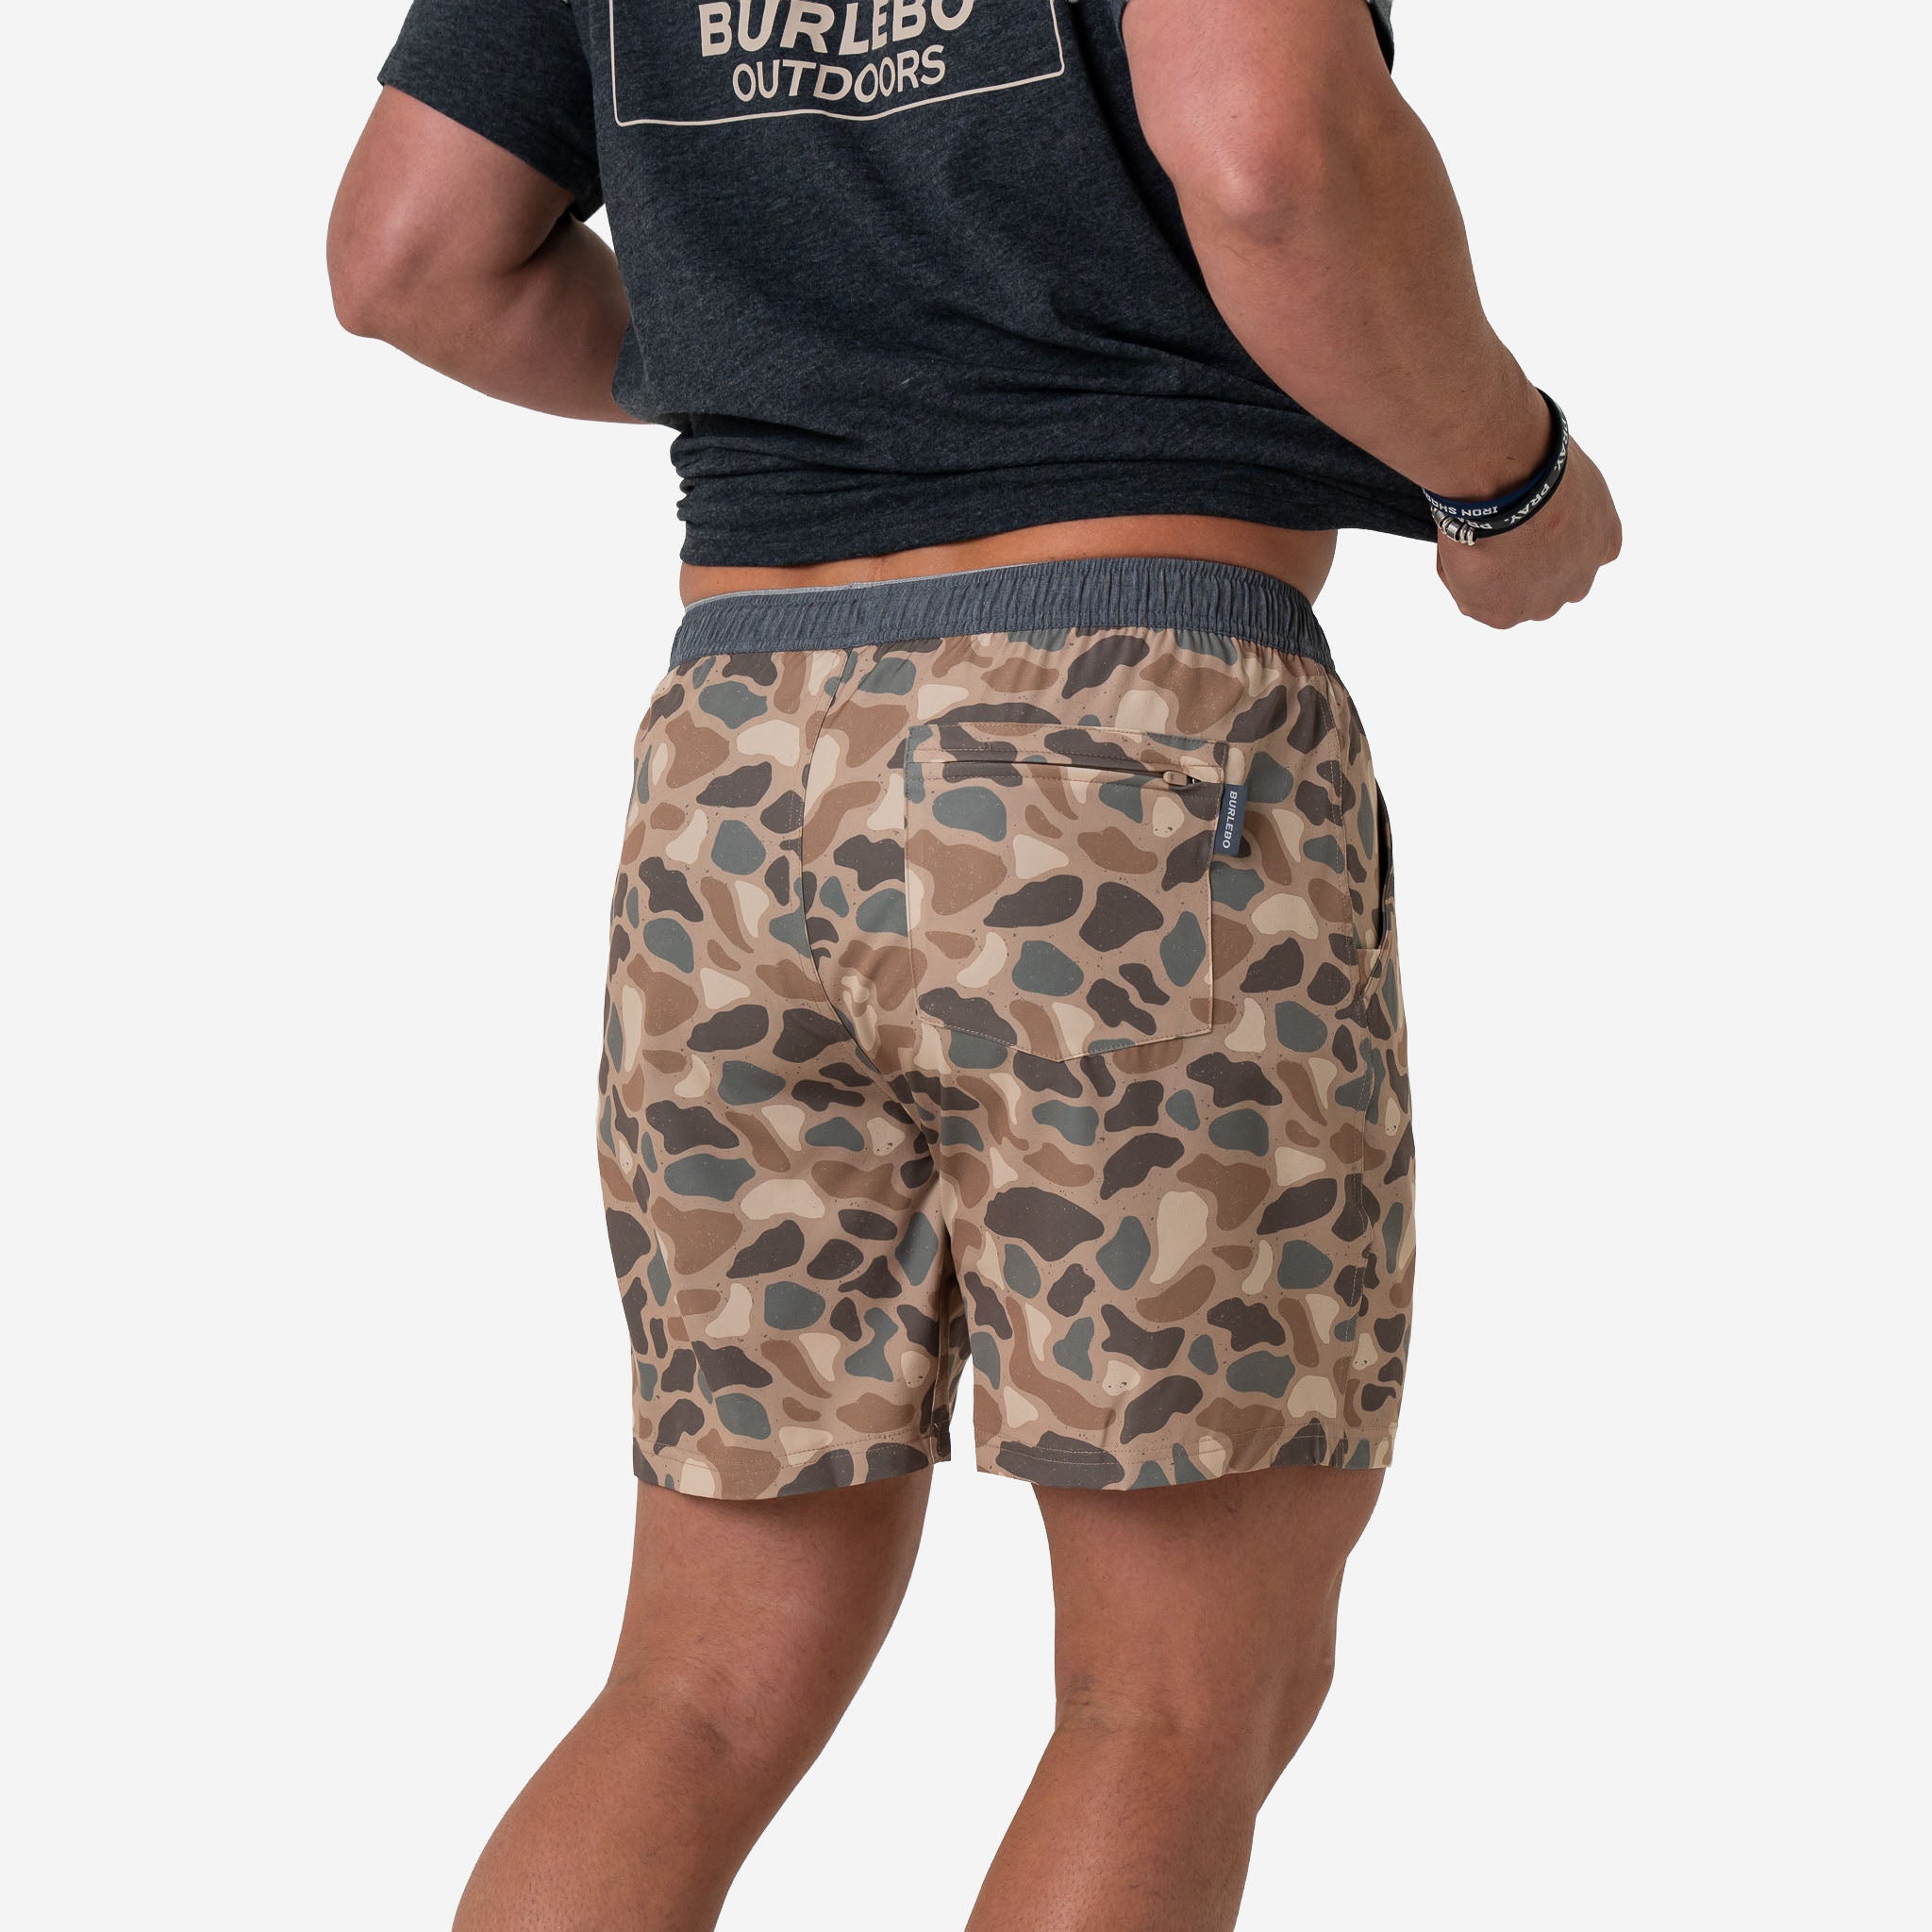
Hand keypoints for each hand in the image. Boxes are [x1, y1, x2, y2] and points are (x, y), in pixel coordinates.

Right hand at [1435, 441, 1621, 627]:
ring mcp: (1542, 603)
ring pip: (1509, 594)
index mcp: (1604, 541)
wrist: (1511, 481)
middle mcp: (1579, 581)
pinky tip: (1457, 545)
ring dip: (1490, 574)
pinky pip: (1474, 601)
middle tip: (1493, 532)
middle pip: (1548, 582)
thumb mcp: (1568, 470)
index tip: (1529, 523)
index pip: (1583, 551)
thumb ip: (1563, 503)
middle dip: (1524, 565)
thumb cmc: (1537, 461)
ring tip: (1470, 535)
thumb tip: (1532, 504)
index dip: (1554, 540)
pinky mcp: (1503, 614)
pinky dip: (1461, 578)